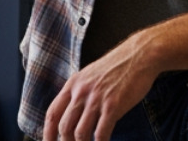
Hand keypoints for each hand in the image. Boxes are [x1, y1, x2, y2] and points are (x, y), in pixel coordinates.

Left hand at [42, 39, 156, 140]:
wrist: (140, 54)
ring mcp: (97, 99)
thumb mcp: (91, 75)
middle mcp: (81, 91)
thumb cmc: (118, 66)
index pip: (52, 113)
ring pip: (80, 133)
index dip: (47, 133)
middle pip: (64, 127)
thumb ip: (80, 92)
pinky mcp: (113, 105)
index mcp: (73, 84)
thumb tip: (73, 114)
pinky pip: (101, 133)